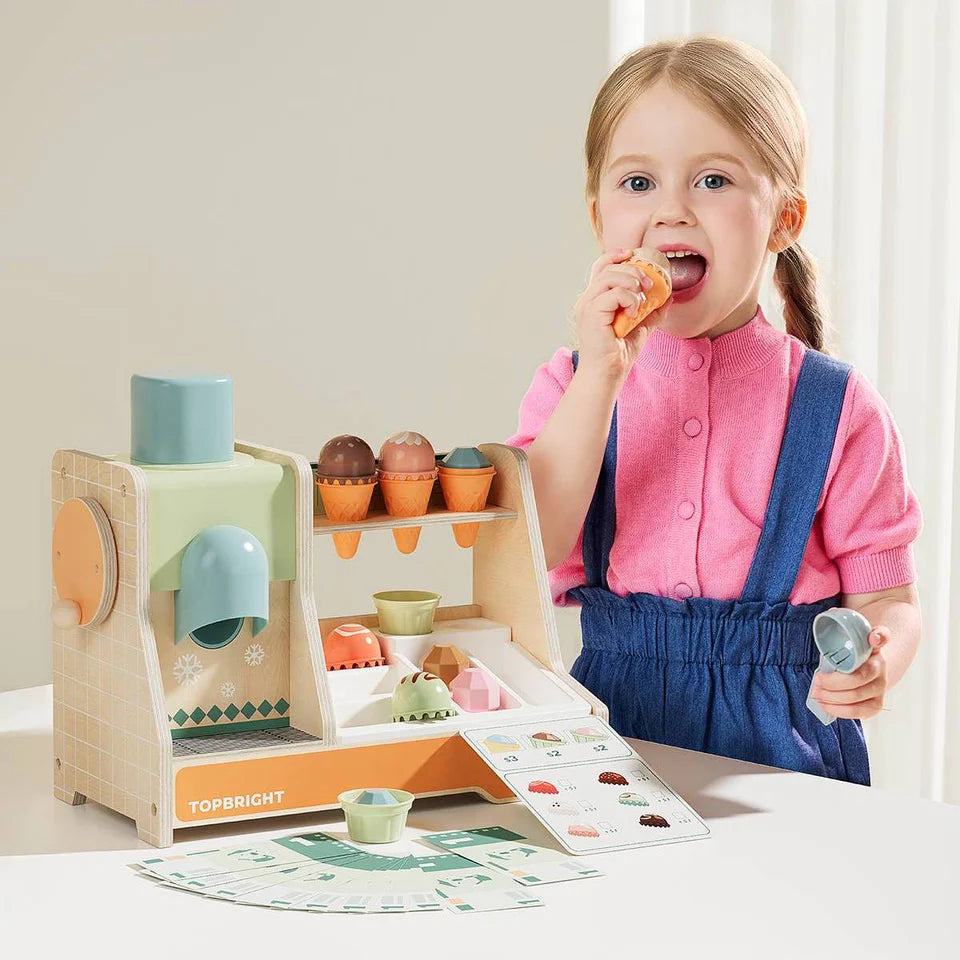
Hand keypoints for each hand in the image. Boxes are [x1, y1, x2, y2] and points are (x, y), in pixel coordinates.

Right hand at [574, 248, 672, 385]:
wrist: (607, 375)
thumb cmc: (618, 356)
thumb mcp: (640, 328)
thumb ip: (651, 312)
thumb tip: (668, 297)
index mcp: (594, 300)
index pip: (601, 267)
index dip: (616, 256)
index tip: (634, 257)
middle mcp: (587, 300)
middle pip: (607, 267)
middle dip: (632, 270)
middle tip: (649, 284)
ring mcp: (587, 307)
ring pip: (609, 277)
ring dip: (631, 282)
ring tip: (642, 298)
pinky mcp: (592, 315)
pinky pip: (613, 294)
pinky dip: (629, 298)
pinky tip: (634, 312)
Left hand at [809, 626, 890, 719]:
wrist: (867, 665)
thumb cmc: (851, 649)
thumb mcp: (848, 635)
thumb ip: (841, 624)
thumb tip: (830, 612)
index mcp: (874, 646)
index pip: (882, 637)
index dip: (879, 637)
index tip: (872, 638)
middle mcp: (881, 666)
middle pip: (859, 677)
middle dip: (834, 682)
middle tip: (816, 681)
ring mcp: (880, 686)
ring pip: (857, 696)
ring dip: (833, 697)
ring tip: (816, 694)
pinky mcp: (876, 703)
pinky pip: (861, 712)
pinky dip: (841, 711)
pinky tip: (826, 706)